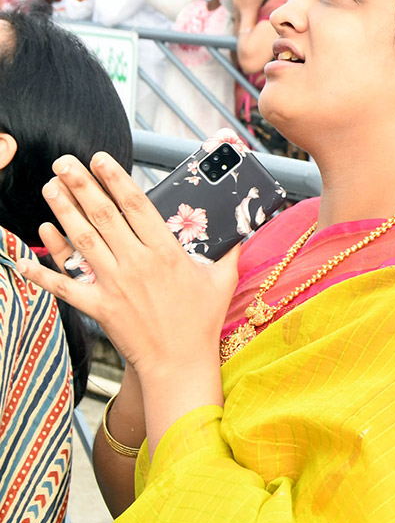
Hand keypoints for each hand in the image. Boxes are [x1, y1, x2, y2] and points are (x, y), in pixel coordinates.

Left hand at [15, 153, 238, 377]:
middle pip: (103, 216)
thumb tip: (240, 228)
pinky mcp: (99, 307)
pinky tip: (25, 257)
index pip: (136, 206)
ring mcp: (115, 285)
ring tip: (49, 188)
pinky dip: (44, 272)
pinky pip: (66, 286)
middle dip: (81, 185)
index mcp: (166, 253)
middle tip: (63, 163)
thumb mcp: (222, 281)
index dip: (116, 179)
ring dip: (62, 212)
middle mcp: (137, 264)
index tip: (99, 159)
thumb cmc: (202, 322)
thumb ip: (229, 251)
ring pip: (82, 241)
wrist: (180, 364)